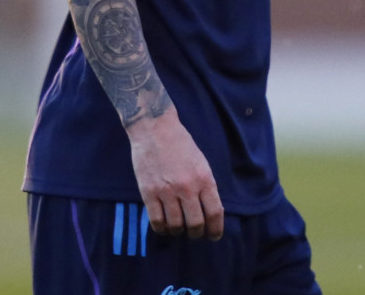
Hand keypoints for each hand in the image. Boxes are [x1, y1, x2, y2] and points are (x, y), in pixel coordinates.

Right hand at [127, 108, 223, 239]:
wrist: (155, 129)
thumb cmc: (181, 144)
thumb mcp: (201, 162)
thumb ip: (206, 186)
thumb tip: (209, 211)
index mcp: (204, 178)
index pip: (214, 213)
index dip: (216, 229)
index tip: (214, 236)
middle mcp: (187, 187)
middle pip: (196, 224)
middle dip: (198, 234)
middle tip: (196, 233)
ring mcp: (166, 191)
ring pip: (176, 226)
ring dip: (179, 232)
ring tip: (180, 229)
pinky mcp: (149, 193)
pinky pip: (156, 221)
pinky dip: (162, 229)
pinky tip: (165, 226)